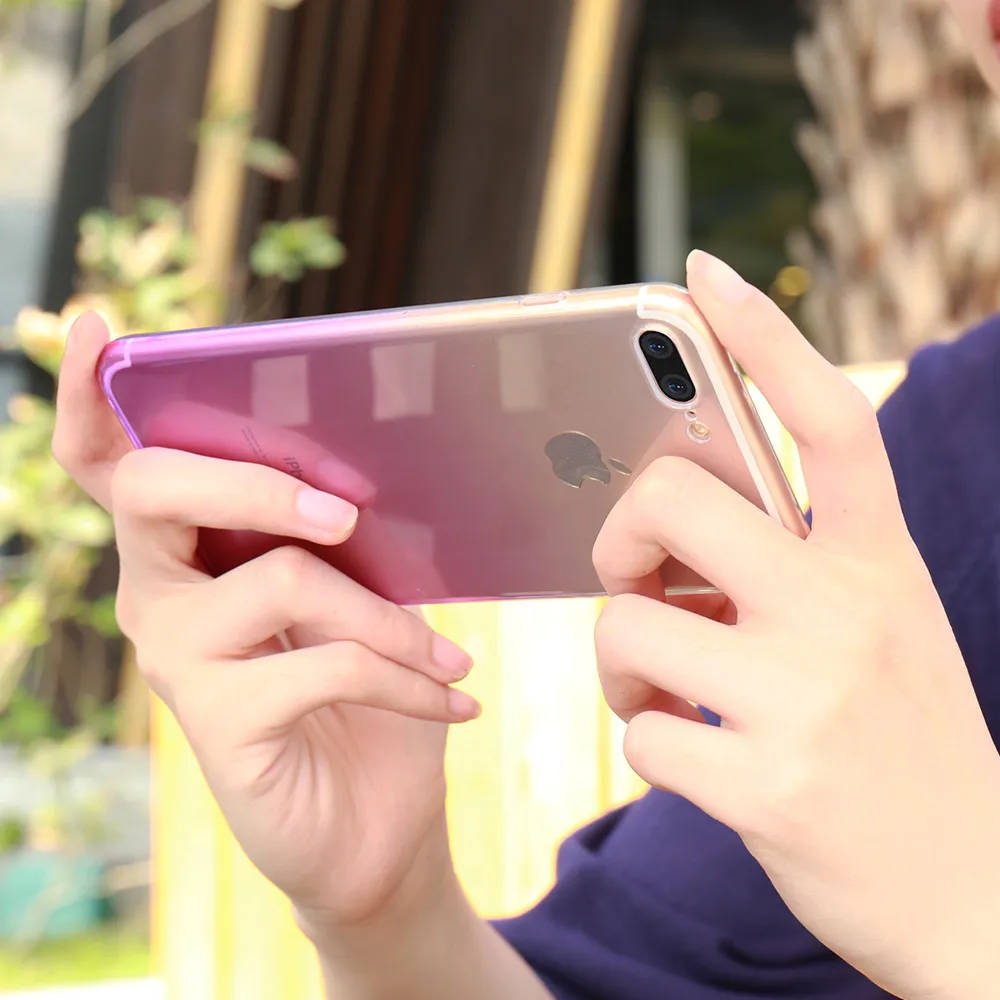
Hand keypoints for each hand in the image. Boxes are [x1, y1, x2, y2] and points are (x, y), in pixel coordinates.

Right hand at [52, 314, 478, 929]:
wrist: (378, 816)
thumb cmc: (368, 688)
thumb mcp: (360, 593)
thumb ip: (338, 533)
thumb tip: (370, 467)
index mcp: (186, 546)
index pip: (110, 464)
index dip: (86, 394)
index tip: (97, 323)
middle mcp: (155, 594)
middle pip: (157, 489)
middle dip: (258, 482)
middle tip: (348, 513)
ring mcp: (176, 659)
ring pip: (279, 579)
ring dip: (388, 618)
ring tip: (449, 657)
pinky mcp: (215, 724)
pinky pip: (326, 666)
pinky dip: (408, 678)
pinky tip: (454, 700)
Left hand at [593, 252, 999, 999]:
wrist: (974, 890)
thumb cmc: (900, 737)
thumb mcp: (879, 626)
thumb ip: (796, 563)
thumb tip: (669, 517)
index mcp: (882, 561)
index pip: (826, 418)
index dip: (763, 336)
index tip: (702, 277)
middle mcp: (848, 611)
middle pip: (673, 498)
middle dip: (622, 535)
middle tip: (641, 580)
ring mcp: (809, 699)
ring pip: (626, 624)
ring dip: (622, 661)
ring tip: (664, 691)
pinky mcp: (769, 786)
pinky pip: (638, 735)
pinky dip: (643, 741)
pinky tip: (689, 755)